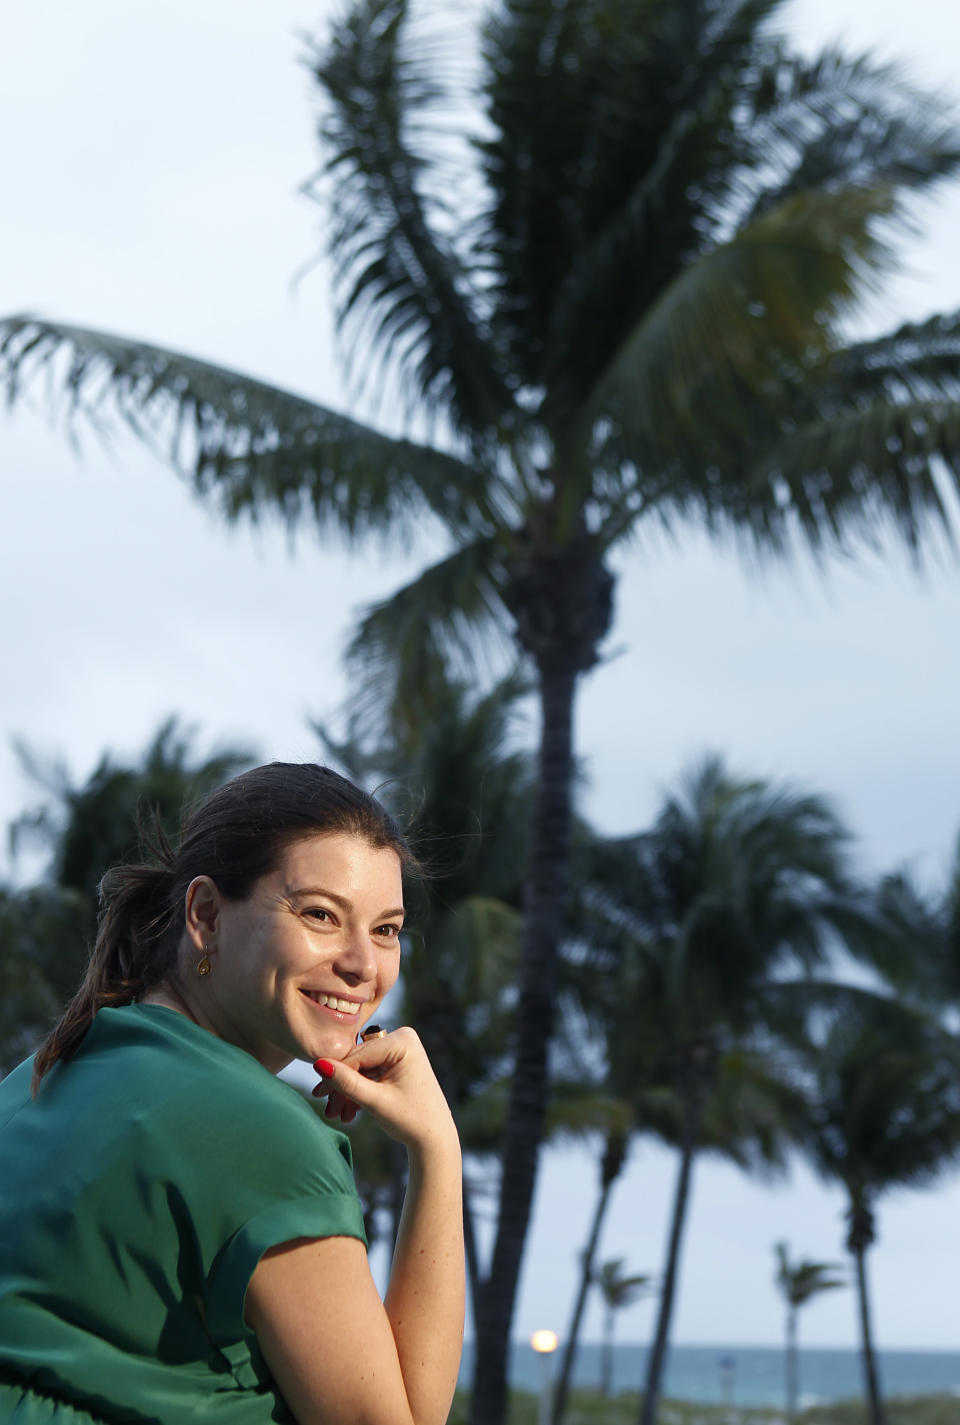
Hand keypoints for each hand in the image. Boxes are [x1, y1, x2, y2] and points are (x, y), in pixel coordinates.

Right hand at [312, 1027, 456, 1153]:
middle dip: (341, 1087)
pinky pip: (368, 1072)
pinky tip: (349, 1111)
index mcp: (402, 1041)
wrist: (433, 1137)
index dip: (335, 1075)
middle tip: (327, 1110)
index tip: (318, 1095)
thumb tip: (318, 1064)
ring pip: (360, 1068)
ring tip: (337, 1115)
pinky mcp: (395, 1060)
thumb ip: (347, 1082)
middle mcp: (401, 1038)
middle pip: (358, 1061)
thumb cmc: (411, 1119)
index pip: (358, 1055)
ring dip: (347, 1092)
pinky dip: (358, 1091)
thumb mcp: (375, 1101)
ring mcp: (399, 1048)